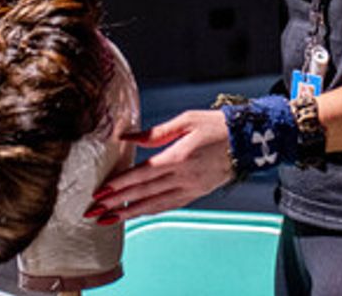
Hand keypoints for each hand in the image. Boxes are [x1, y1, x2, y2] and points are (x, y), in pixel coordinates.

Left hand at [82, 110, 233, 223]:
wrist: (249, 140)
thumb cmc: (217, 125)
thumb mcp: (186, 120)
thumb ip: (155, 132)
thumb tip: (127, 136)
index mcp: (179, 157)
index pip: (141, 175)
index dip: (119, 185)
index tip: (99, 193)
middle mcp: (184, 177)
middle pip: (143, 193)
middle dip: (115, 204)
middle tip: (92, 212)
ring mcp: (191, 188)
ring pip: (154, 205)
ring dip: (129, 214)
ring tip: (107, 220)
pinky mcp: (197, 193)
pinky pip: (169, 206)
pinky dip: (150, 212)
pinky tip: (136, 215)